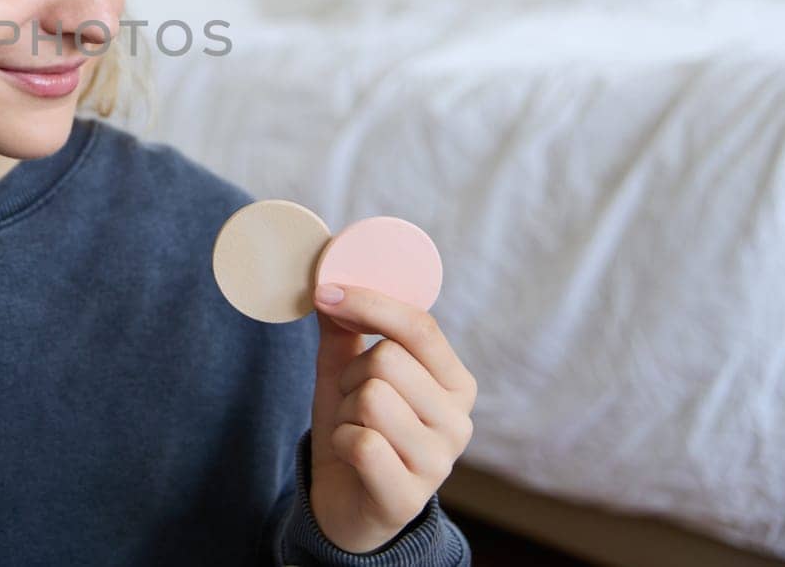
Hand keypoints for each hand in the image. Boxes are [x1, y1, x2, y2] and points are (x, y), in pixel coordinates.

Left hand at [306, 283, 476, 553]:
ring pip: (371, 397)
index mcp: (455, 382)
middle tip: (352, 401)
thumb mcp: (346, 372)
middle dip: (351, 375)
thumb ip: (345, 328)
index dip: (369, 302)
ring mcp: (439, 462)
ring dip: (344, 411)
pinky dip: (341, 443)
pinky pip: (360, 442)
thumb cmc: (354, 429)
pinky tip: (352, 458)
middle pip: (388, 359)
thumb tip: (329, 280)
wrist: (345, 504)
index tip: (326, 292)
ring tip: (354, 429)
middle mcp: (459, 421)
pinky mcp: (409, 496)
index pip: (420, 326)